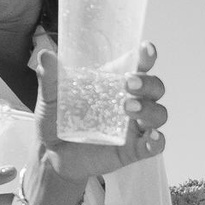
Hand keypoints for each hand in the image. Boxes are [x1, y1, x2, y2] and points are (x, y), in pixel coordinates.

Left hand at [33, 42, 169, 188]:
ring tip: (129, 109)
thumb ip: (50, 79)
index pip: (138, 65)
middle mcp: (131, 101)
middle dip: (148, 83)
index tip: (145, 50)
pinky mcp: (133, 149)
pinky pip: (155, 145)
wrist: (53, 155)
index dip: (146, 57)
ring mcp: (134, 127)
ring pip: (158, 114)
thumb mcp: (51, 99)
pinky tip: (151, 138)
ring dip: (149, 109)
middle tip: (129, 84)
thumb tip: (45, 55)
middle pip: (155, 87)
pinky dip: (157, 141)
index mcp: (114, 83)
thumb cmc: (57, 121)